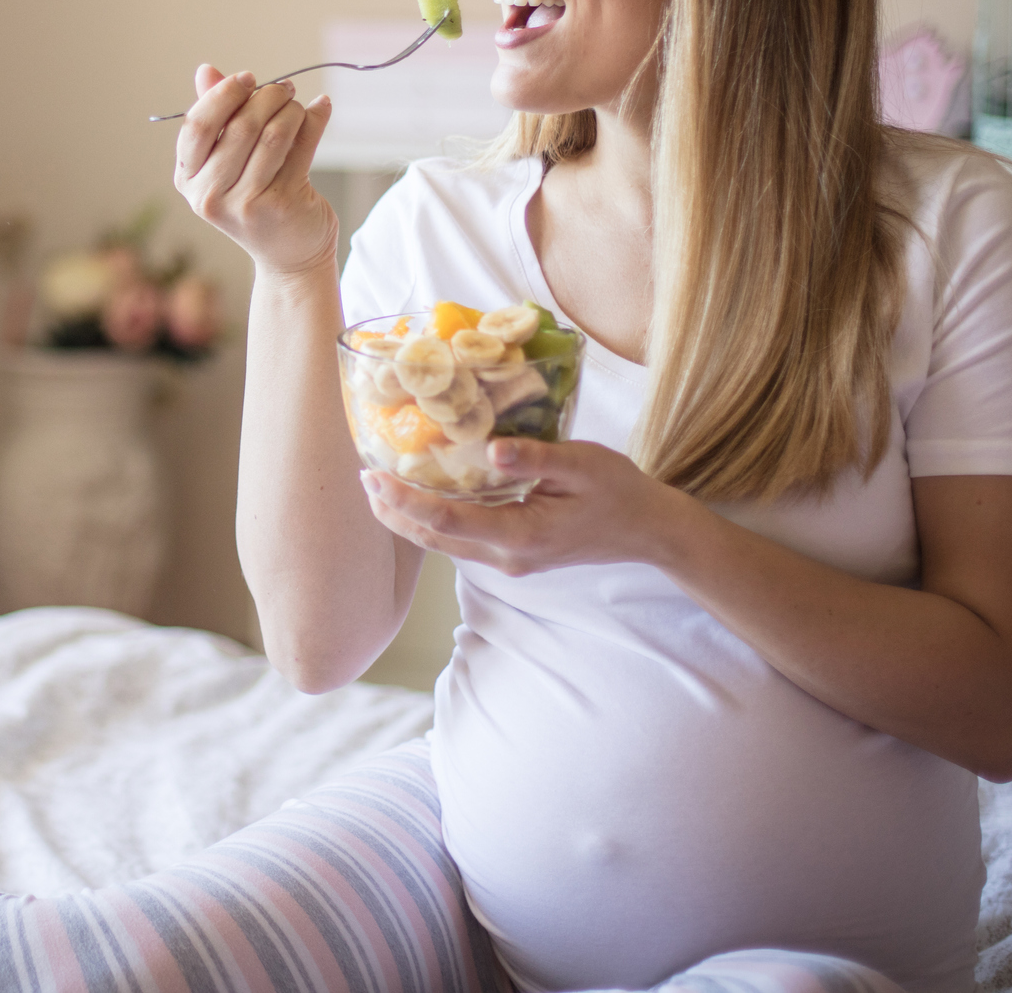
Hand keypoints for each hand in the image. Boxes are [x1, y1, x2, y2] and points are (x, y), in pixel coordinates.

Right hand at [173, 63, 338, 275]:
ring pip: (272, 134)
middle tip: (284, 89)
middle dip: (266, 97)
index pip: (197, 126)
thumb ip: (216, 118)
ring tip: (298, 106)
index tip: (248, 79)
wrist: (289, 257)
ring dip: (291, 109)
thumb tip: (205, 70)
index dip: (223, 95)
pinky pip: (301, 146)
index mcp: (188, 180)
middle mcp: (210, 196)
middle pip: (239, 126)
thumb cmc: (256, 201)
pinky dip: (314, 120)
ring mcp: (246, 204)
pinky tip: (321, 108)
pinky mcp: (283, 204)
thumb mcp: (226, 163)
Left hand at [359, 436, 698, 575]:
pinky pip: (460, 540)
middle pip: (432, 539)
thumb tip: (489, 448)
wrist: (649, 530)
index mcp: (520, 535)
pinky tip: (422, 494)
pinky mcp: (512, 555)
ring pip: (443, 544)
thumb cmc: (620, 491)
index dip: (403, 499)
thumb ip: (535, 457)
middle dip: (392, 511)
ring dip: (408, 518)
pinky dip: (432, 520)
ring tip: (379, 485)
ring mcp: (509, 562)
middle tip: (362, 476)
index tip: (371, 475)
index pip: (444, 520)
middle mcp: (506, 558)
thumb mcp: (583, 463)